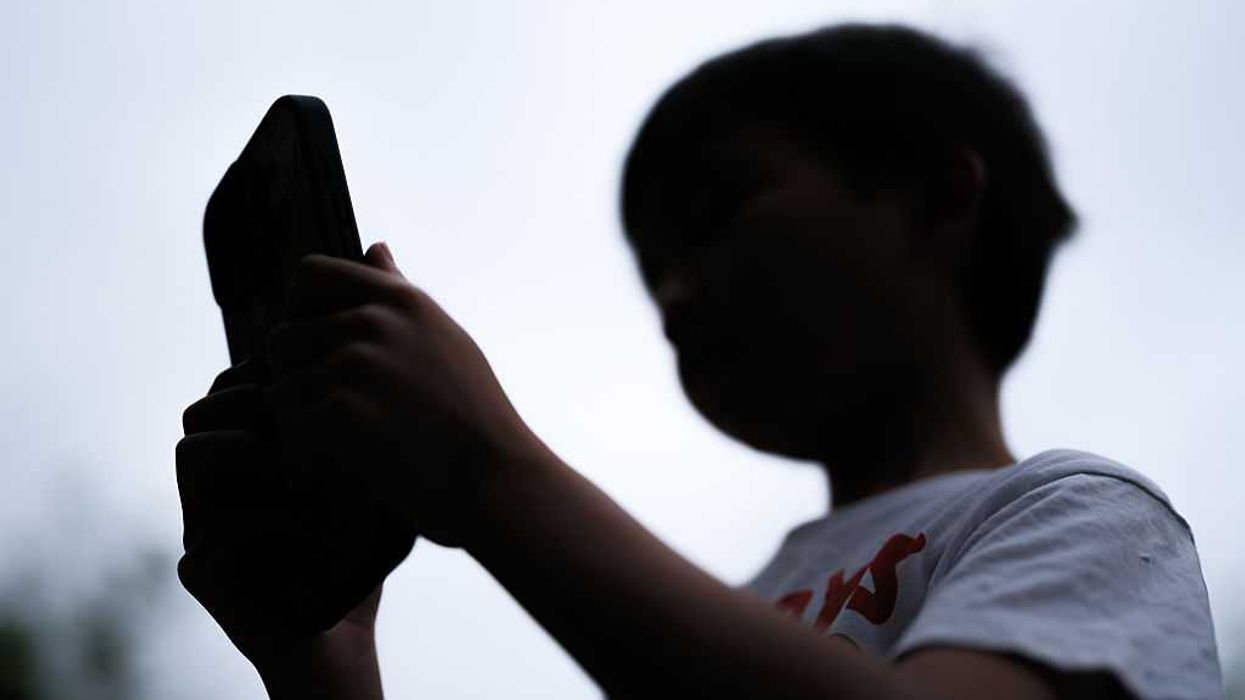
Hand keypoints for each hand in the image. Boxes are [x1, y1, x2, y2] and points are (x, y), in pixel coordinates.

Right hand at [176, 360, 385, 695]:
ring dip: (249, 448)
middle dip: (251, 403)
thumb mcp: (363, 482)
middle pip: (200, 412)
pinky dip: (266, 520)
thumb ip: (352, 432)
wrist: (344, 633)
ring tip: (298, 469)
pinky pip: (211, 529)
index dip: (265, 375)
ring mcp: (200, 527)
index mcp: (243, 460)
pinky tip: (306, 530)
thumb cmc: (357, 552)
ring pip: (190, 454)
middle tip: (298, 420)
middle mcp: (213, 488)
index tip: (314, 383)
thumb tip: (356, 373)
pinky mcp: (200, 572)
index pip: (230, 388)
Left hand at [264, 242, 539, 547]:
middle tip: (329, 422)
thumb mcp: (443, 338)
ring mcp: (356, 362)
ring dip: (299, 426)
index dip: (298, 313)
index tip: (315, 351)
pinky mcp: (341, 408)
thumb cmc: (475, 420)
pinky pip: (289, 429)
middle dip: (295, 383)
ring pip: (280, 389)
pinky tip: (338, 472)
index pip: (310, 274)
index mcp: (401, 300)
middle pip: (283, 339)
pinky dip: (304, 459)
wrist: (497, 480)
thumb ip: (398, 293)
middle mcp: (375, 321)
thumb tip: (375, 247)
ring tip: (339, 451)